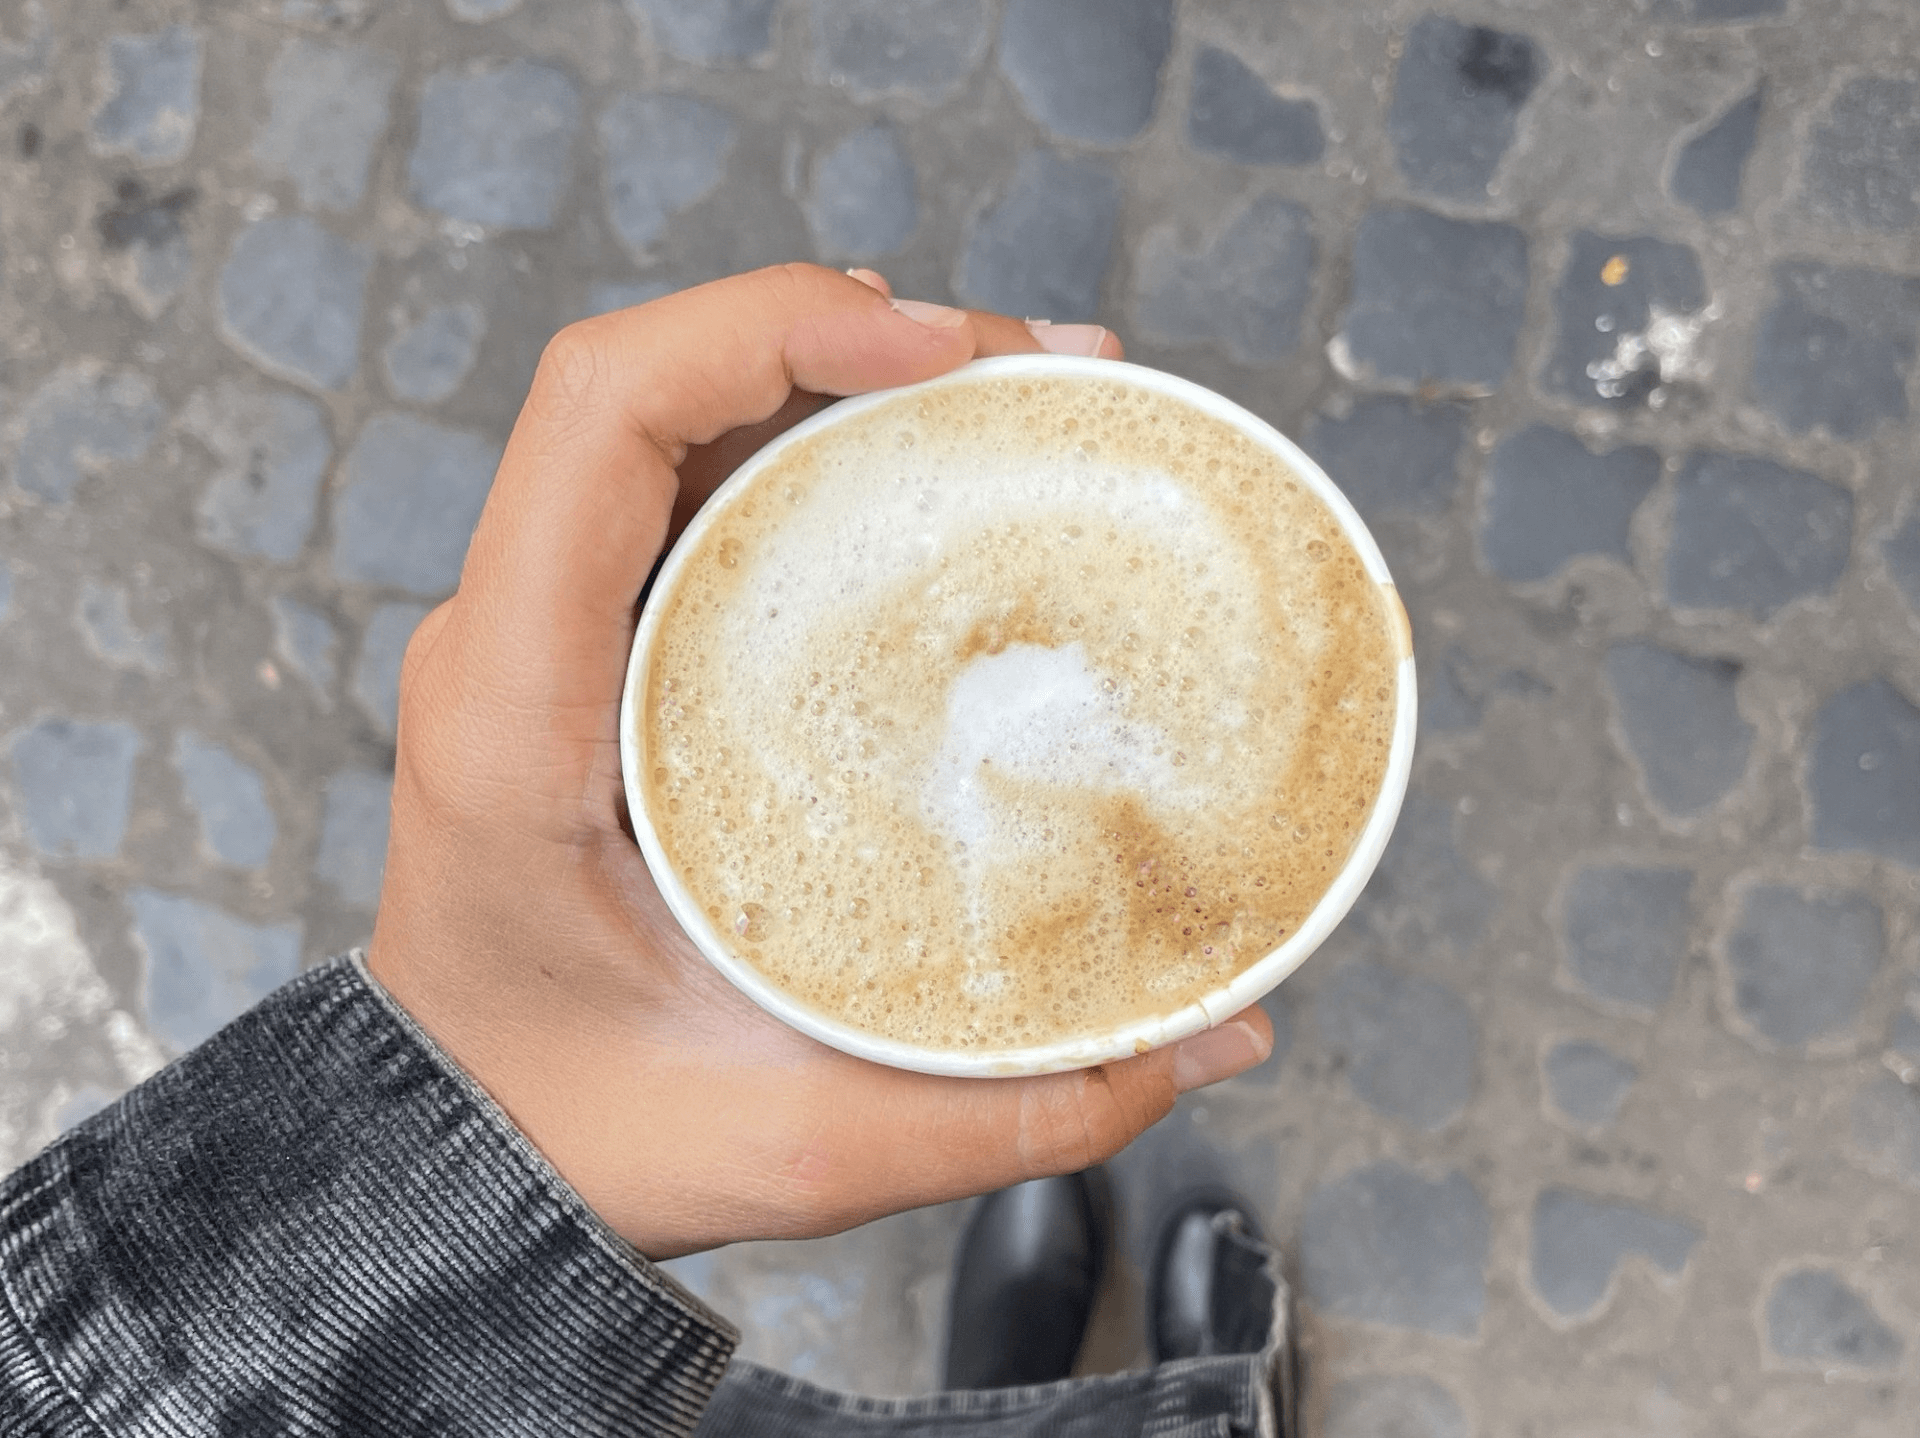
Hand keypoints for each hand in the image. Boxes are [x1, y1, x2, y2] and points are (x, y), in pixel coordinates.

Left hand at [366, 264, 1273, 1258]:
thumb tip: (1218, 1036)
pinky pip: (690, 494)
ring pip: (683, 426)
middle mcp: (512, 639)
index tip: (941, 348)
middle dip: (859, 339)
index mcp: (518, 710)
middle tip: (1046, 376)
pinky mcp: (591, 653)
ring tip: (1013, 402)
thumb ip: (1019, 1105)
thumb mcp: (803, 1138)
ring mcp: (544, 635)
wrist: (467, 1161)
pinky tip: (927, 480)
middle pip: (664, 387)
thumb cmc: (590, 1141)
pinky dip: (811, 451)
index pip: (605, 415)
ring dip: (841, 381)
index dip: (769, 325)